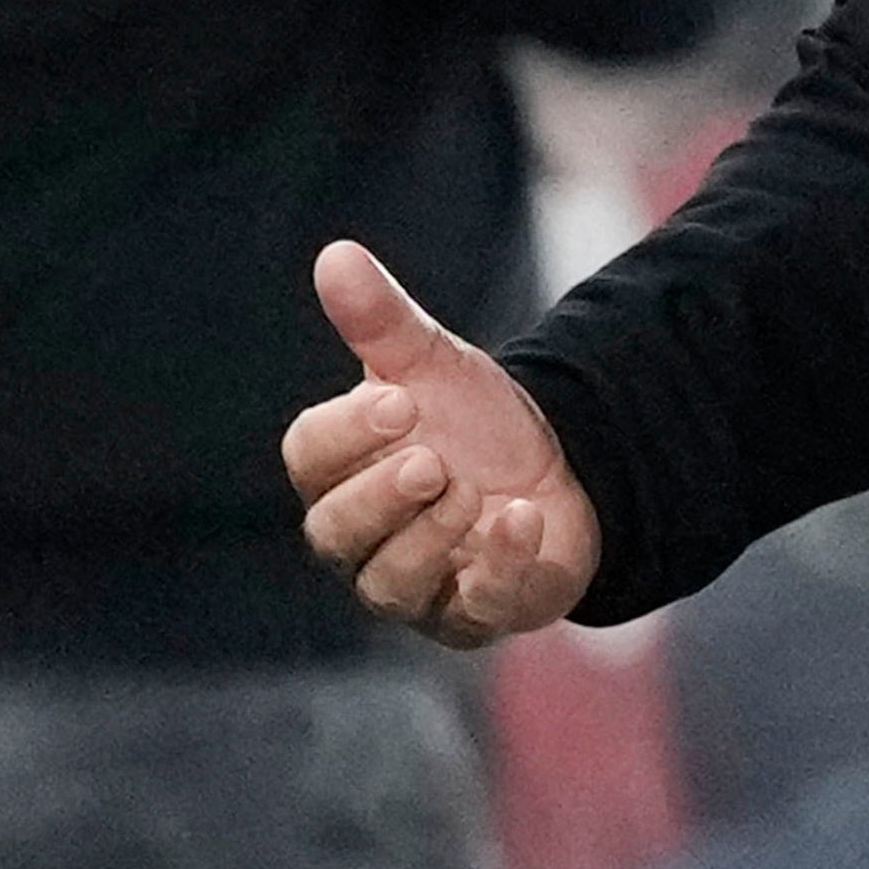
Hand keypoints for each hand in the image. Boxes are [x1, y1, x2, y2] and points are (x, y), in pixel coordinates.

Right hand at [283, 240, 598, 649]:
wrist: (559, 468)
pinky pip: (474, 610)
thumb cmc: (472, 422)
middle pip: (333, 531)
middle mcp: (364, 537)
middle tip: (430, 460)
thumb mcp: (434, 366)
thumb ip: (382, 322)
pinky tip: (522, 519)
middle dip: (380, 496)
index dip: (347, 432)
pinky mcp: (474, 614)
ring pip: (391, 582)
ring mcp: (417, 584)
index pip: (310, 458)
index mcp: (342, 471)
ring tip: (471, 489)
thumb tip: (335, 254)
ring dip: (432, 532)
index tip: (400, 400)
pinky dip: (498, 566)